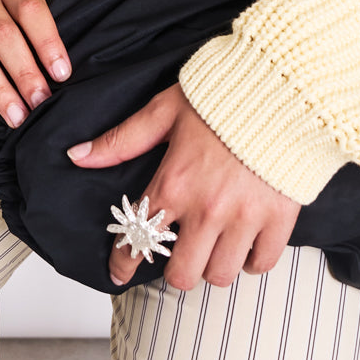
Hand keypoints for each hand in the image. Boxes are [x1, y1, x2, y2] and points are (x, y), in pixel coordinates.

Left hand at [66, 82, 300, 289]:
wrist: (281, 83)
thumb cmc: (222, 93)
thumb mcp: (165, 110)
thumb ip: (122, 140)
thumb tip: (77, 154)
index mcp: (175, 182)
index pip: (138, 239)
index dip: (122, 263)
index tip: (119, 271)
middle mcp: (207, 208)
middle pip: (182, 275)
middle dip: (173, 268)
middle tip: (177, 253)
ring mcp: (245, 217)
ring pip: (220, 275)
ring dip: (212, 264)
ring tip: (212, 245)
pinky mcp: (279, 218)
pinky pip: (261, 264)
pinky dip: (252, 259)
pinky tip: (245, 242)